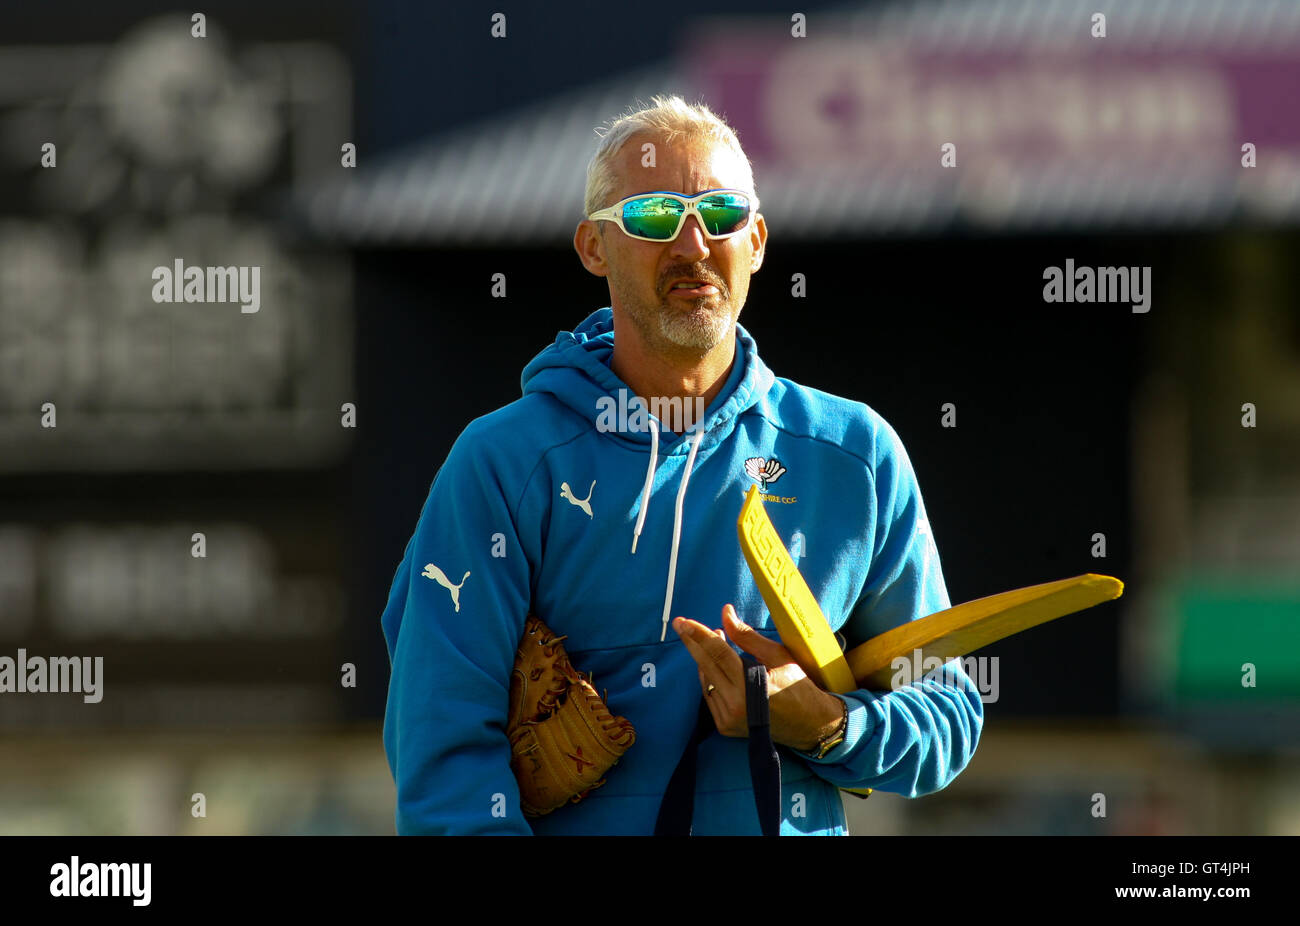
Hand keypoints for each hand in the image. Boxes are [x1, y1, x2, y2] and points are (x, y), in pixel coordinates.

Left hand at [672, 604, 845, 752]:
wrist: (810, 724)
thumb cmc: (799, 686)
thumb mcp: (777, 655)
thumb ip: (746, 636)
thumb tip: (725, 613)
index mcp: (751, 686)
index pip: (718, 653)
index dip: (700, 634)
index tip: (684, 621)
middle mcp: (735, 705)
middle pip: (706, 665)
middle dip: (692, 642)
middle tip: (680, 624)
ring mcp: (728, 719)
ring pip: (706, 681)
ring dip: (704, 659)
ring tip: (712, 640)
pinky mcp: (725, 726)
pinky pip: (710, 695)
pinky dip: (710, 678)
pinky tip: (715, 664)